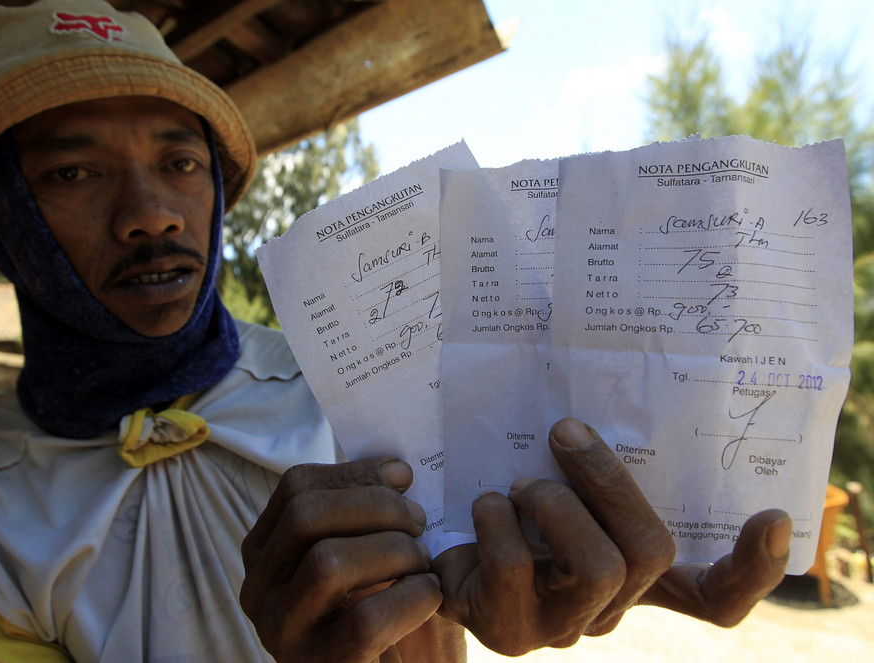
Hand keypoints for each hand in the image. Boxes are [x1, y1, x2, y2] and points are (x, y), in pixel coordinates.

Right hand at [239, 458, 443, 661]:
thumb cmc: (381, 609)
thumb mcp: (362, 554)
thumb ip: (367, 514)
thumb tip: (397, 471)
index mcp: (264, 551)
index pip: (295, 488)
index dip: (353, 473)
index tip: (403, 476)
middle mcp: (260, 589)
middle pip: (305, 516)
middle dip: (375, 507)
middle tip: (418, 521)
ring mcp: (282, 632)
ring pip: (328, 564)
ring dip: (393, 551)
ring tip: (423, 561)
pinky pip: (364, 620)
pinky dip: (409, 598)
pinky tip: (429, 594)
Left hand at [433, 418, 790, 655]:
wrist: (432, 542)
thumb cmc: (503, 505)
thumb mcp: (550, 476)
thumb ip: (584, 460)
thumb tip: (593, 401)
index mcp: (631, 573)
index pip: (713, 598)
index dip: (749, 568)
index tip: (773, 515)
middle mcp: (610, 606)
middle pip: (651, 552)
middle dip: (607, 480)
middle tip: (564, 432)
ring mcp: (562, 625)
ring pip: (598, 566)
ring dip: (553, 502)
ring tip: (519, 485)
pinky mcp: (509, 630)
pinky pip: (515, 565)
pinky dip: (496, 518)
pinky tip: (485, 508)